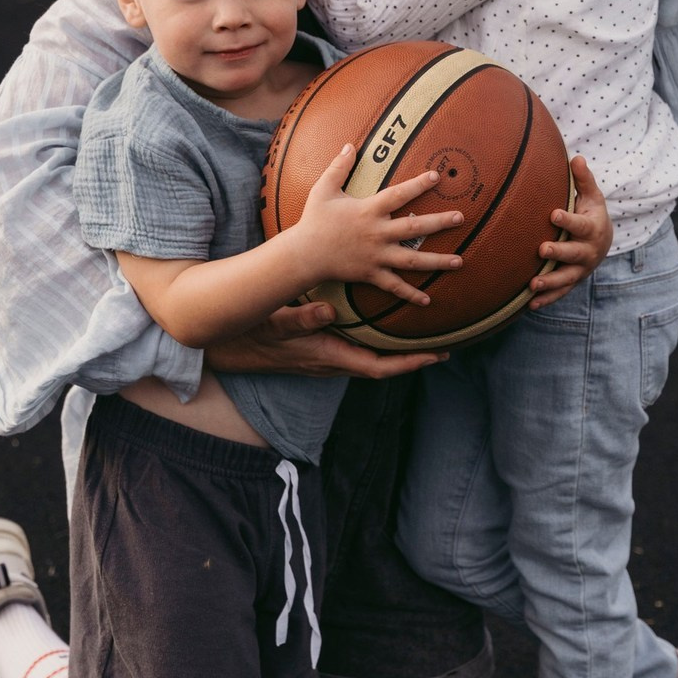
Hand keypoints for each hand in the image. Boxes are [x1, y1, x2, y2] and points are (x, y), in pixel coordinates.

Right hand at [206, 300, 447, 376]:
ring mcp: (327, 359)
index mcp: (329, 357)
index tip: (436, 356)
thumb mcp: (275, 322)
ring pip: (371, 359)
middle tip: (444, 345)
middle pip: (382, 366)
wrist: (232, 350)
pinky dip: (376, 344)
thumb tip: (327, 310)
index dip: (409, 364)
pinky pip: (357, 351)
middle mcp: (333, 362)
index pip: (378, 367)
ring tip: (422, 336)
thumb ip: (301, 317)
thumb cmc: (254, 336)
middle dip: (413, 358)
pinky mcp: (321, 352)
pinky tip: (382, 327)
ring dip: (396, 352)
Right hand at [297, 146, 464, 304]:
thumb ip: (338, 167)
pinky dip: (410, 294)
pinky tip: (427, 300)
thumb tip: (350, 146)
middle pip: (413, 229)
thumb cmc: (314, 220)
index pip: (398, 195)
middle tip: (461, 218)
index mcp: (368, 211)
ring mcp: (376, 256)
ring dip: (436, 262)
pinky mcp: (371, 274)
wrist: (304, 254)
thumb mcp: (323, 189)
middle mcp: (376, 234)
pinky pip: (394, 286)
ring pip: (411, 260)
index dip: (417, 185)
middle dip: (439, 223)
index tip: (436, 176)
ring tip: (459, 261)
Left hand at [528, 155, 612, 309]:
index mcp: (593, 228)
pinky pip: (561, 292)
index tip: (554, 214)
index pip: (581, 224)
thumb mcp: (591, 196)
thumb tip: (577, 157)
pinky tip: (531, 303)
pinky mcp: (572, 280)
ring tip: (532, 284)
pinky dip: (548, 299)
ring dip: (550, 282)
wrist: (603, 240)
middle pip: (574, 253)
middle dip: (559, 252)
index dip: (568, 220)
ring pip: (566, 277)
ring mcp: (581, 268)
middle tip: (542, 249)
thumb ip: (583, 179)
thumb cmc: (590, 212)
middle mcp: (589, 251)